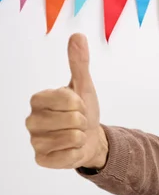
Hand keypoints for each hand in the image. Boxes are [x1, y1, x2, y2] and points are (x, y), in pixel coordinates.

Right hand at [26, 33, 107, 169]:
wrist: (91, 139)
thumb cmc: (84, 111)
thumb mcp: (84, 86)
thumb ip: (79, 63)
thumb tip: (78, 36)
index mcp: (38, 99)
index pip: (68, 99)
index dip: (81, 104)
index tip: (79, 105)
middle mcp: (31, 119)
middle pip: (72, 119)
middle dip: (83, 121)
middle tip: (78, 122)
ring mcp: (35, 141)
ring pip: (72, 138)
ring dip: (81, 137)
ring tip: (75, 135)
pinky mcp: (42, 159)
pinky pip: (67, 157)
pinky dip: (76, 153)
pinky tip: (71, 149)